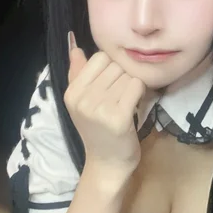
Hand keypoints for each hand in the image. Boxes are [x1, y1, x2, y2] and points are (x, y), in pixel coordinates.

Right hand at [64, 32, 144, 176]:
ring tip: (127, 103)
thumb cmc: (98, 130)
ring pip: (128, 75)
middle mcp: (82, 99)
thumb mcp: (82, 102)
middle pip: (115, 65)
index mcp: (72, 92)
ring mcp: (99, 109)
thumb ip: (78, 74)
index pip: (99, 57)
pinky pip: (136, 86)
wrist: (107, 163)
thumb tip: (76, 48)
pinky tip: (135, 107)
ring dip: (133, 86)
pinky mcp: (119, 118)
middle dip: (123, 77)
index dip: (111, 68)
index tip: (112, 86)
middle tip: (121, 97)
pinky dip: (140, 94)